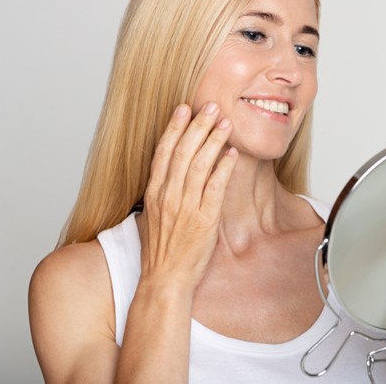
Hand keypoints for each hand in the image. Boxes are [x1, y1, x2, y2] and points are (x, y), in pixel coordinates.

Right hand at [140, 102, 237, 289]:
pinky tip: (232, 154)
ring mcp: (185, 206)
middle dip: (198, 125)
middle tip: (211, 106)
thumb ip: (162, 194)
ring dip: (214, 140)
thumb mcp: (153, 217)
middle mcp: (167, 195)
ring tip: (225, 122)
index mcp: (153, 193)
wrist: (164, 279)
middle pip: (183, 151)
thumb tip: (172, 175)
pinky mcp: (203, 219)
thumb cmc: (161, 251)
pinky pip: (215, 187)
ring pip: (199, 164)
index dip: (174, 127)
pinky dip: (224, 167)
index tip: (183, 108)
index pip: (163, 152)